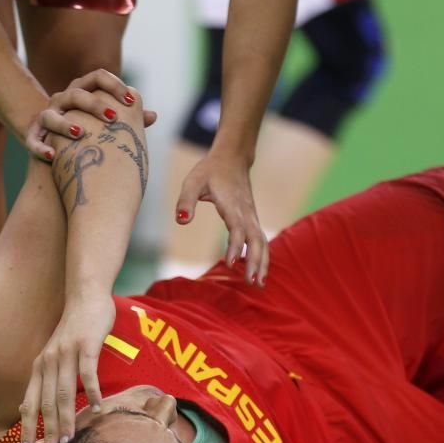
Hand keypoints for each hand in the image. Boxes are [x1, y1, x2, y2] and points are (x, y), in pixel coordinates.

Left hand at [19, 293, 115, 442]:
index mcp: (40, 367)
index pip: (30, 403)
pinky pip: (88, 373)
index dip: (28, 427)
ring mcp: (67, 353)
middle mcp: (48, 362)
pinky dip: (93, 392)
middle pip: (46, 403)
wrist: (86, 295)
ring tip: (70, 439)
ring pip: (64, 393)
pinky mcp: (86, 345)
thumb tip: (51, 403)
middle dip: (47, 430)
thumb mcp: (57, 354)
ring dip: (66, 418)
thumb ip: (53, 376)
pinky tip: (98, 407)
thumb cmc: (76, 328)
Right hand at [25, 69, 157, 161]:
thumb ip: (129, 118)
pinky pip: (33, 140)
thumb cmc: (92, 135)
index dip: (114, 85)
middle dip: (95, 104)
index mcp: (83, 91)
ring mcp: (46, 117)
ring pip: (50, 115)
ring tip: (81, 133)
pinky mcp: (34, 136)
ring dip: (65, 123)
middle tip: (113, 117)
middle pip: (76, 94)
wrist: (61, 150)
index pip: (98, 77)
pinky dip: (40, 146)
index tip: (131, 101)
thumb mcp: (108, 124)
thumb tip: (153, 115)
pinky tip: (52, 156)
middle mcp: (63, 100)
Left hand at [176, 153, 268, 285]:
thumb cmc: (210, 170)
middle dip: (256, 262)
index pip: (237, 229)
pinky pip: (261, 240)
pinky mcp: (252, 220)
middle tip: (252, 283)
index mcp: (232, 205)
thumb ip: (185, 201)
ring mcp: (252, 217)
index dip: (235, 247)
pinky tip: (258, 271)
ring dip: (262, 263)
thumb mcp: (192, 181)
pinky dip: (262, 256)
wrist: (232, 158)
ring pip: (262, 242)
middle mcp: (246, 213)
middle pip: (256, 240)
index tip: (231, 264)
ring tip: (259, 284)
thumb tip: (181, 221)